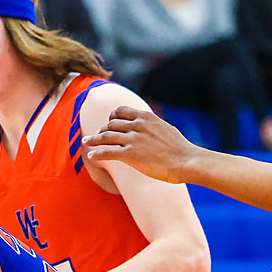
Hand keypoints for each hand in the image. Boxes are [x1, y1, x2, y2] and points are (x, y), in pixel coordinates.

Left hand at [83, 105, 201, 183]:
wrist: (185, 160)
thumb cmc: (179, 148)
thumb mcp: (165, 128)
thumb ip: (152, 125)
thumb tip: (148, 126)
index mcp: (145, 117)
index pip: (121, 111)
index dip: (112, 116)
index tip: (108, 122)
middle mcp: (136, 125)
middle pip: (111, 124)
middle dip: (102, 130)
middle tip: (96, 136)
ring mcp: (132, 139)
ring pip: (105, 137)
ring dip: (93, 140)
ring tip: (86, 142)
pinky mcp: (129, 154)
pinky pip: (107, 152)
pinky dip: (97, 153)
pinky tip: (91, 156)